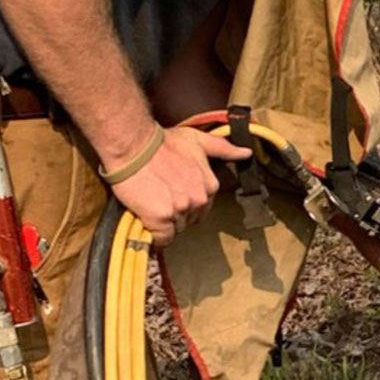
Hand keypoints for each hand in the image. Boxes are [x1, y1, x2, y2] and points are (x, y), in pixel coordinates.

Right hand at [108, 126, 249, 246]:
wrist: (134, 145)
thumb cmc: (163, 142)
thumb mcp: (198, 140)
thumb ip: (223, 149)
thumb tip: (246, 153)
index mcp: (209, 185)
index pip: (202, 208)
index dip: (185, 202)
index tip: (173, 192)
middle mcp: (199, 199)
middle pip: (189, 220)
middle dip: (176, 212)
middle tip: (160, 195)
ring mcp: (181, 210)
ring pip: (175, 229)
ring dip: (163, 222)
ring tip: (150, 203)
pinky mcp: (161, 218)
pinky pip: (161, 239)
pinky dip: (153, 235)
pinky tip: (146, 221)